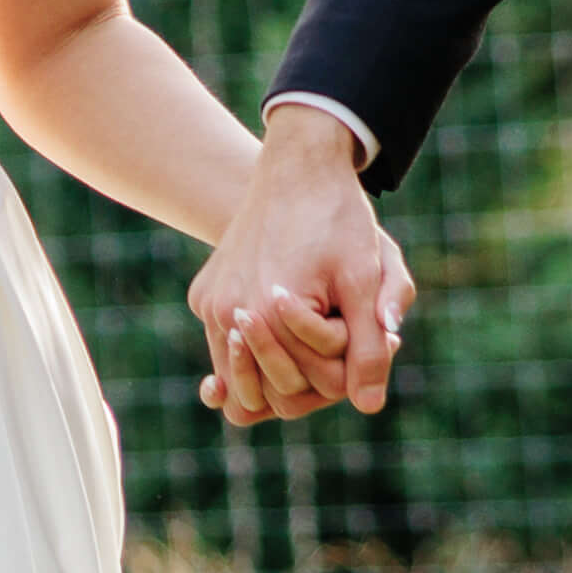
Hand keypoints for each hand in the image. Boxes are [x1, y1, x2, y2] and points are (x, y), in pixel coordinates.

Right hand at [191, 107, 413, 420]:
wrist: (296, 166)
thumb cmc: (337, 219)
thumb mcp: (366, 278)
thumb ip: (370, 346)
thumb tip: (369, 406)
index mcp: (267, 313)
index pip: (312, 386)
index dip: (346, 366)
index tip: (359, 327)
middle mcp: (226, 314)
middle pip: (273, 389)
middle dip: (312, 369)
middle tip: (338, 327)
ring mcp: (208, 305)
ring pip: (243, 375)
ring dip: (278, 364)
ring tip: (313, 332)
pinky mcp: (202, 295)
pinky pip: (226, 345)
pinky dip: (253, 346)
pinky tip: (281, 316)